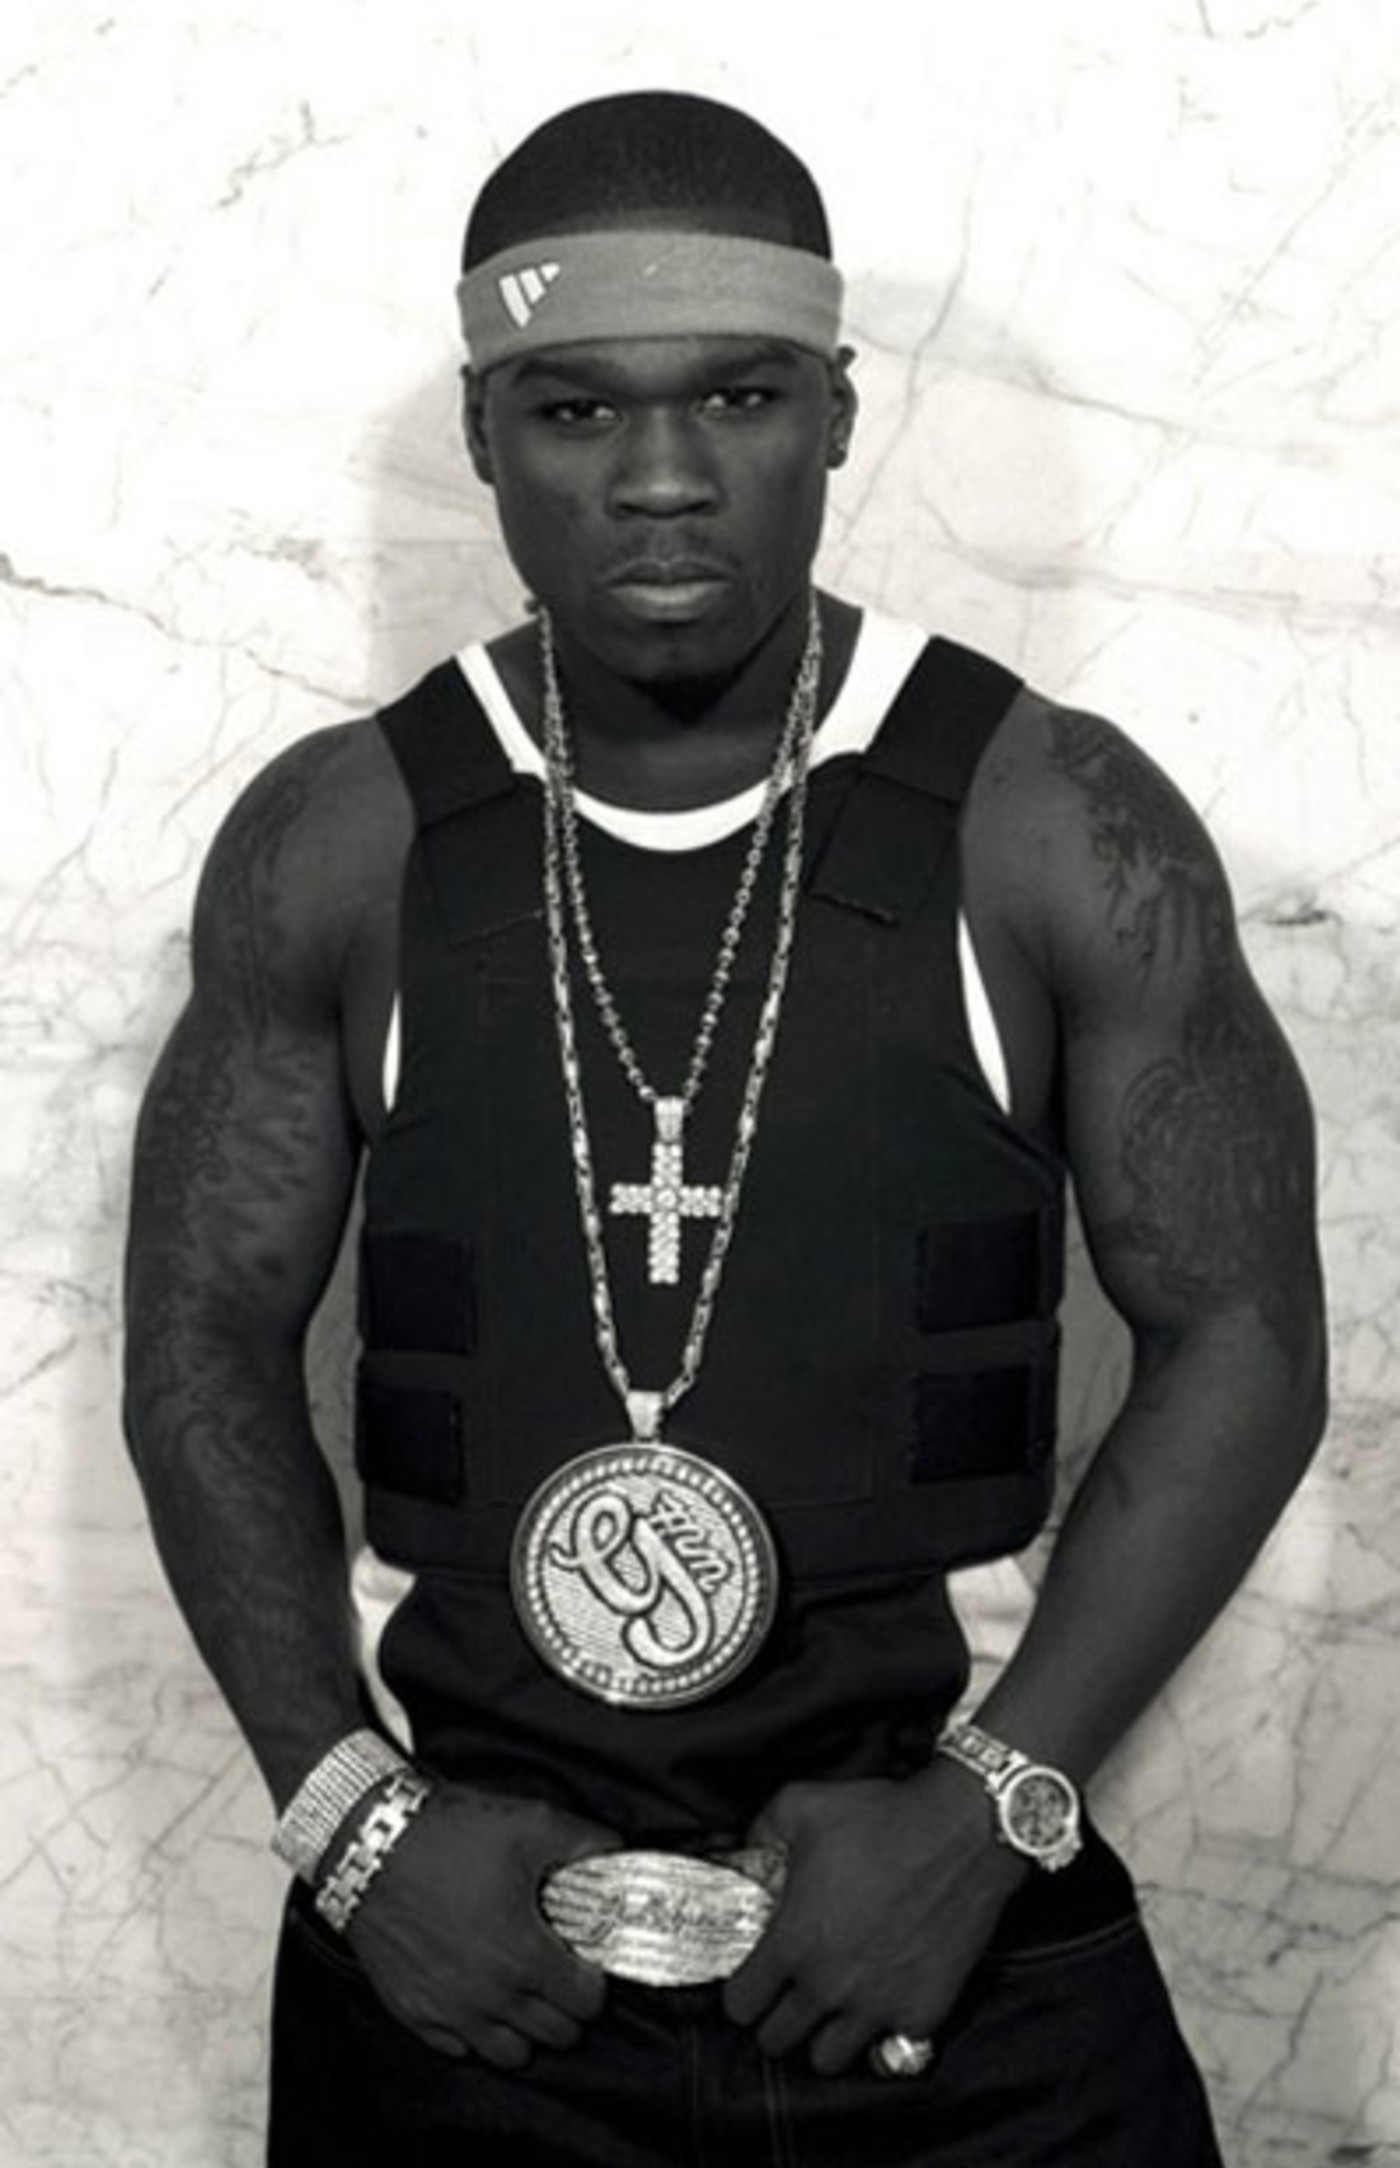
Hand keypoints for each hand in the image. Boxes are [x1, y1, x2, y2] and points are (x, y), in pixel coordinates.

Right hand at [344, 1780, 619, 2067]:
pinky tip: (478, 1996)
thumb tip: (614, 1853)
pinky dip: (475, 2032)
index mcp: (525, 1955)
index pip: (586, 2002)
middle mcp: (490, 1995)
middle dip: (566, 2007)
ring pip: (509, 2054)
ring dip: (524, 2028)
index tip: (585, 1960)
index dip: (594, 1980)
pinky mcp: (414, 2012)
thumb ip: (584, 1843)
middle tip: (559, 1973)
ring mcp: (450, 2010)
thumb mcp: (531, 1823)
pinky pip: (458, 2049)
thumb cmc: (448, 1835)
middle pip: (554, 2034)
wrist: (370, 1843)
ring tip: (521, 1991)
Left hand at [722, 1763, 1027, 2072]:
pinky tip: (879, 2008)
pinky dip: (881, 2039)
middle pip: (778, 2041)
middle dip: (777, 2019)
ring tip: (832, 2008)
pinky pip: (889, 2054)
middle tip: (790, 1994)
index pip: (741, 2005)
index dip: (743, 1992)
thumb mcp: (801, 1805)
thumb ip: (762, 1833)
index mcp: (793, 1943)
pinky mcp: (922, 2013)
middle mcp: (829, 1986)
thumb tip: (750, 1852)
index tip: (755, 1979)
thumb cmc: (884, 1818)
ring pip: (828, 2059)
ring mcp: (877, 2006)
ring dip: (823, 2036)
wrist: (961, 1833)